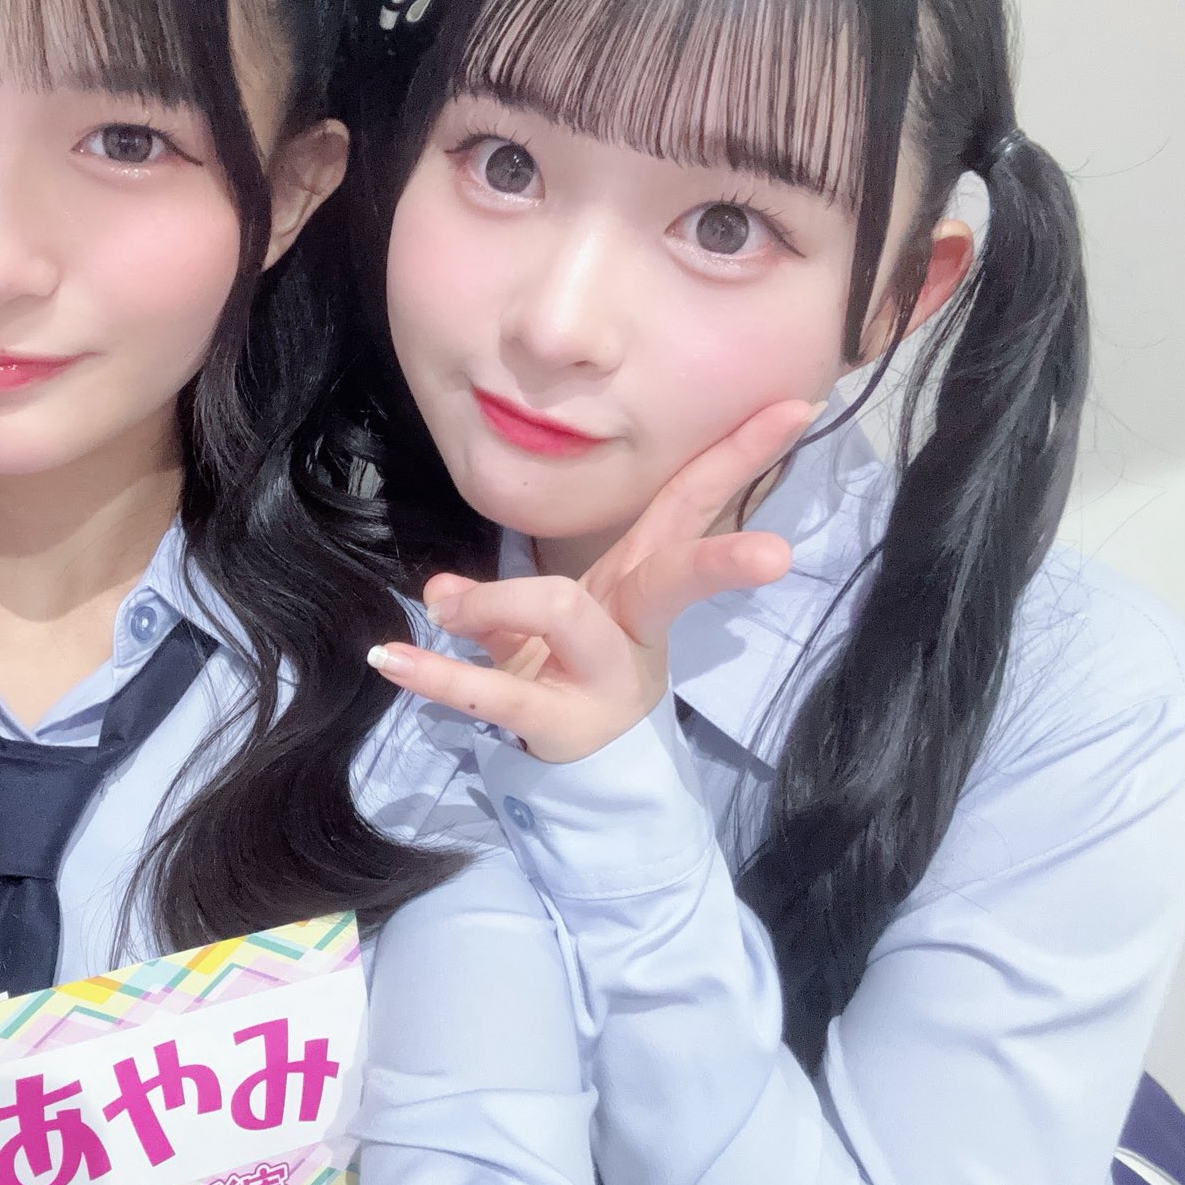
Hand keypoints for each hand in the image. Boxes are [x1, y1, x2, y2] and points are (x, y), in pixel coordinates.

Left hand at [369, 399, 819, 761]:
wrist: (583, 776)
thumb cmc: (573, 677)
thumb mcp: (550, 627)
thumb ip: (500, 600)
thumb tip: (438, 591)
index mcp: (641, 582)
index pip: (693, 505)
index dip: (740, 456)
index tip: (795, 408)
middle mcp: (634, 625)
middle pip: (677, 575)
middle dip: (722, 564)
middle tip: (776, 557)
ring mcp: (604, 678)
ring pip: (565, 611)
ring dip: (495, 601)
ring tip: (445, 607)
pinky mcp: (560, 723)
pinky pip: (494, 693)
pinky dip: (436, 675)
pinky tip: (389, 658)